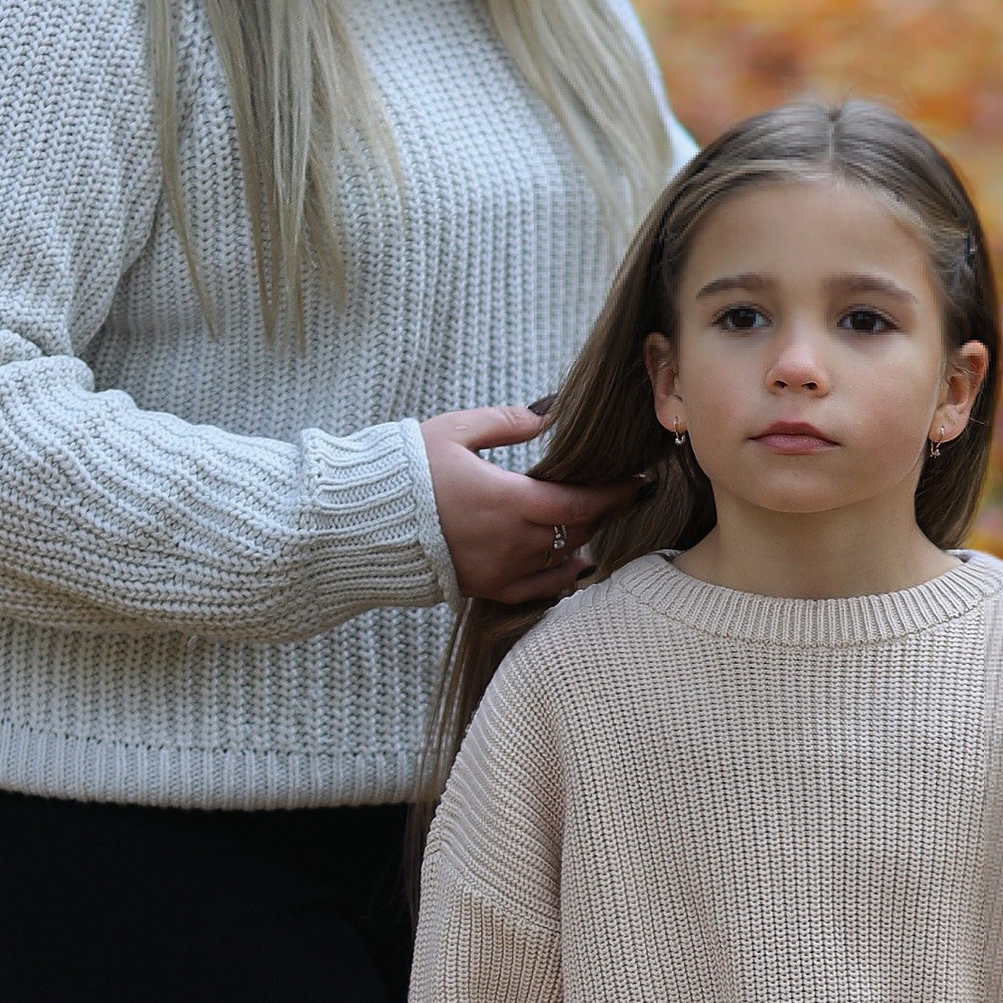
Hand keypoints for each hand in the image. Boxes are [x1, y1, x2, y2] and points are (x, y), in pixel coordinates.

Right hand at [423, 405, 630, 604]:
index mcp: (506, 500)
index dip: (616, 493)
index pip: (581, 503)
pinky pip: (539, 591)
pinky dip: (562, 577)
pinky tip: (575, 563)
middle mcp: (510, 541)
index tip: (641, 480)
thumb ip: (508, 423)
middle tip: (620, 493)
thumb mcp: (454, 432)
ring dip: (583, 540)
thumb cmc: (406, 471)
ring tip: (595, 520)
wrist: (362, 523)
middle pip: (577, 531)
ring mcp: (499, 570)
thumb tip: (553, 412)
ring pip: (562, 559)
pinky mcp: (485, 588)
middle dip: (602, 512)